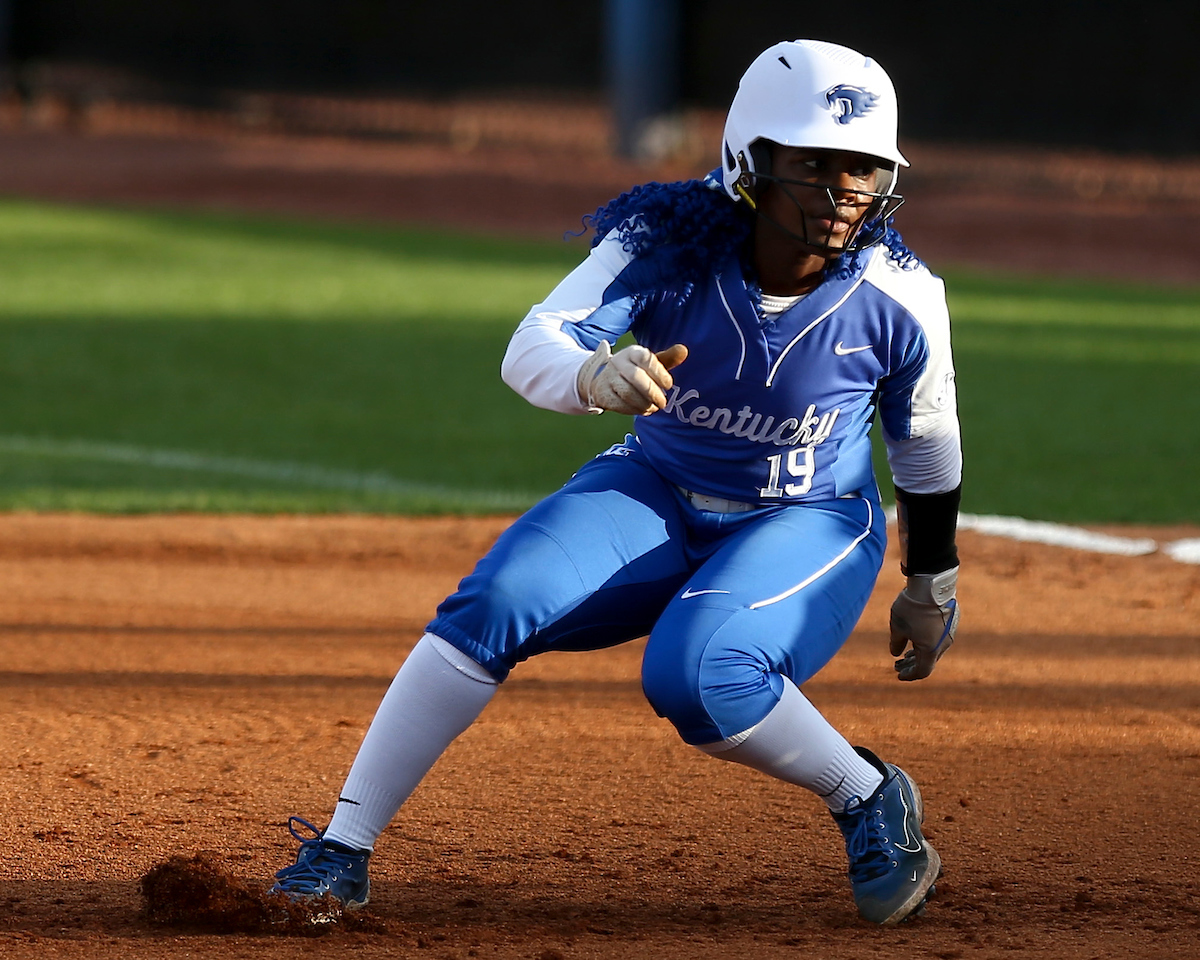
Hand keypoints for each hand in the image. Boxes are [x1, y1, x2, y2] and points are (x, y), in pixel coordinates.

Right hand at [576, 341, 687, 414]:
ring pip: (628, 393)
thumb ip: (667, 359)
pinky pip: (620, 405)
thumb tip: (683, 351)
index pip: (646, 359)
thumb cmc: (634, 371)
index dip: (660, 374)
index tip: (669, 385)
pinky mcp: (603, 394)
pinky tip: (643, 410)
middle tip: (663, 403)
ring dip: (644, 404)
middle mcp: (618, 363)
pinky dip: (634, 410)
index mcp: (632, 352)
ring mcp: (608, 378)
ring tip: (654, 408)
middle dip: (653, 393)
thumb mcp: (650, 363)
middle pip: (636, 377)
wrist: (604, 380)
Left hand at [889, 566, 958, 680]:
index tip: (898, 675)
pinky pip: (938, 637)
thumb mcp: (897, 627)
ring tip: (904, 653)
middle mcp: (944, 645)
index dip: (909, 675)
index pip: (922, 671)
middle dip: (911, 665)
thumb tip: (896, 654)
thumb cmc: (911, 607)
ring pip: (934, 649)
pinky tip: (916, 636)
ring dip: (918, 653)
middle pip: (928, 661)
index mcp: (931, 650)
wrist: (931, 584)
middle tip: (897, 665)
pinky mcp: (952, 622)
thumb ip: (896, 643)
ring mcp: (950, 633)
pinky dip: (926, 641)